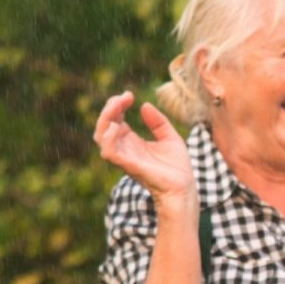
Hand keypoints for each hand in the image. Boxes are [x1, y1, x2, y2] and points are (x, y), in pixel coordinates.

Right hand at [93, 91, 196, 212]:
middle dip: (110, 108)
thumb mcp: (170, 138)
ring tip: (118, 105)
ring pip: (101, 137)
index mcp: (132, 142)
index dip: (117, 105)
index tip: (129, 95)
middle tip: (124, 97)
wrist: (183, 188)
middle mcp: (124, 148)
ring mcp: (124, 157)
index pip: (114, 120)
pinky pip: (109, 152)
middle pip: (104, 126)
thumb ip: (158, 122)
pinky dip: (108, 138)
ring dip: (106, 118)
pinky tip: (117, 125)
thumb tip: (144, 106)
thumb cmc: (177, 168)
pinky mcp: (128, 165)